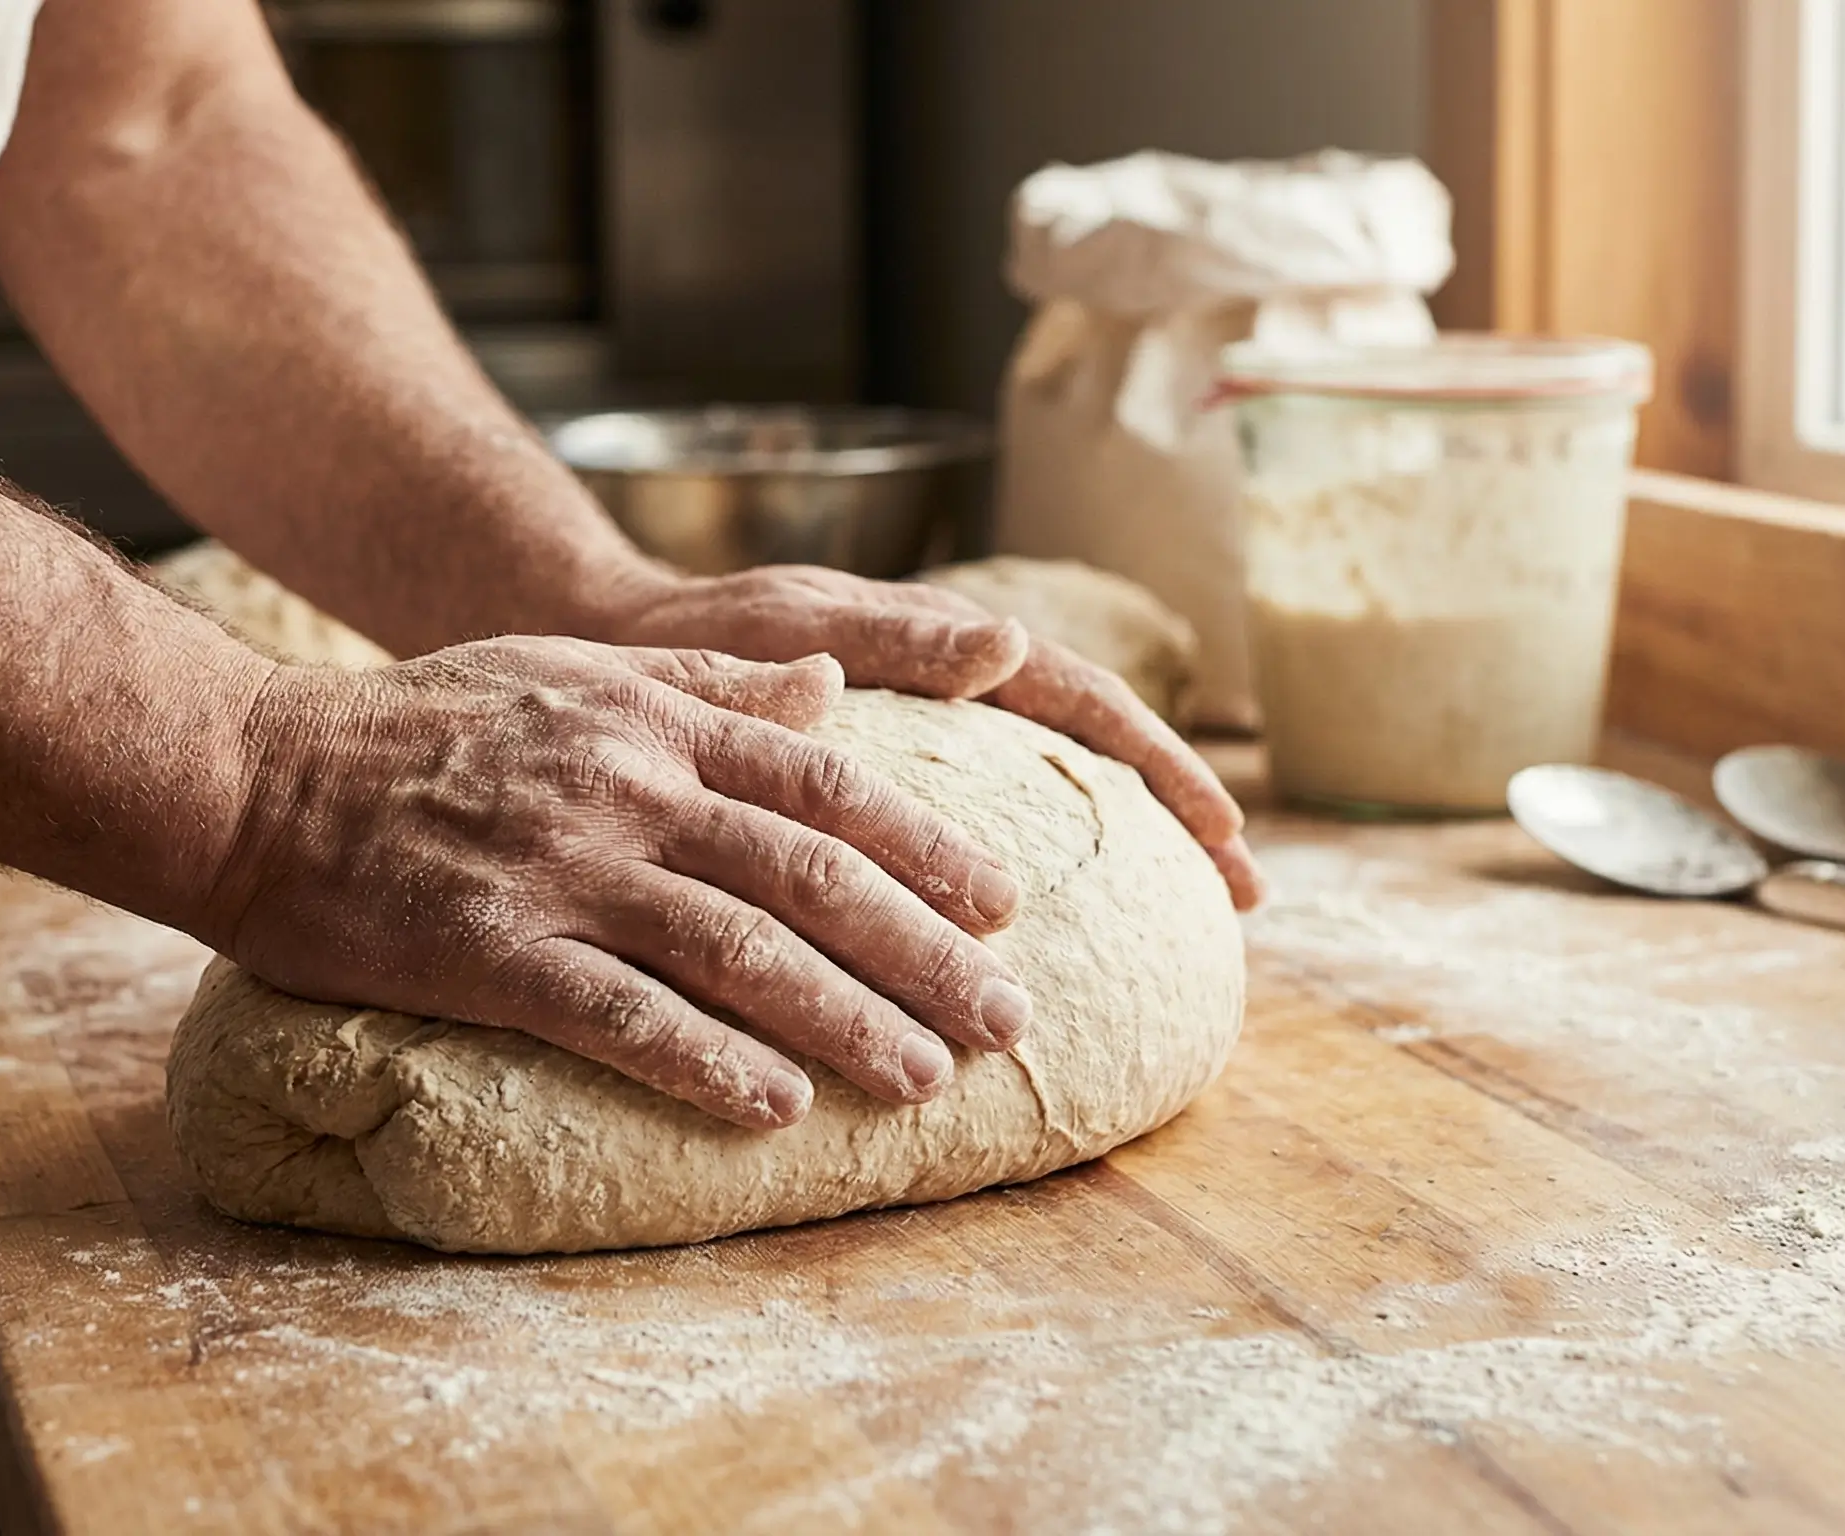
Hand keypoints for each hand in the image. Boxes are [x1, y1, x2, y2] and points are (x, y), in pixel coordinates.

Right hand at [199, 637, 1036, 1128]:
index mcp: (652, 718)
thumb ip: (706, 682)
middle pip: (810, 870)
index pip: (825, 780)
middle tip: (1011, 1018)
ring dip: (846, 1018)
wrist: (257, 773)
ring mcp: (559, 871)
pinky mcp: (488, 952)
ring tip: (928, 1079)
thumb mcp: (574, 669)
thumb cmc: (420, 724)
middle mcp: (625, 788)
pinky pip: (616, 1014)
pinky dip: (702, 1059)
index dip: (926, 845)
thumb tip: (833, 685)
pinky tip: (773, 1108)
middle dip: (924, 950)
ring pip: (737, 947)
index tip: (1004, 904)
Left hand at [592, 565, 1263, 908]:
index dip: (1160, 764)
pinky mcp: (871, 796)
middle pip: (1086, 753)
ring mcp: (916, 744)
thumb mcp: (779, 626)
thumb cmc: (681, 636)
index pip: (1081, 697)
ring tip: (1183, 934)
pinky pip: (965, 842)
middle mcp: (942, 693)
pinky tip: (1040, 952)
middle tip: (1247, 895)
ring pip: (1038, 800)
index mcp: (934, 649)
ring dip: (1112, 860)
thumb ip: (887, 638)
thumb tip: (1007, 645)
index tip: (1224, 832)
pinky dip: (1009, 890)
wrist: (597, 650)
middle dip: (1171, 817)